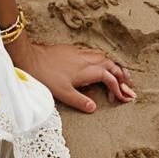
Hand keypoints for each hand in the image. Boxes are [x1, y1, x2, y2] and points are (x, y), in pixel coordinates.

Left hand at [5, 32, 136, 112]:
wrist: (30, 57)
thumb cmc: (45, 75)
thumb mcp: (63, 93)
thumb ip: (80, 101)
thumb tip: (94, 108)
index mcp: (86, 70)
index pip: (109, 78)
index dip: (118, 88)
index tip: (123, 98)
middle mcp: (85, 59)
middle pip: (110, 64)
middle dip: (121, 75)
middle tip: (129, 86)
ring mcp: (78, 52)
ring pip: (102, 56)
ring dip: (112, 66)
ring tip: (118, 75)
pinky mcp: (71, 50)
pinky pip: (92, 53)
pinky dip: (101, 60)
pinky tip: (98, 65)